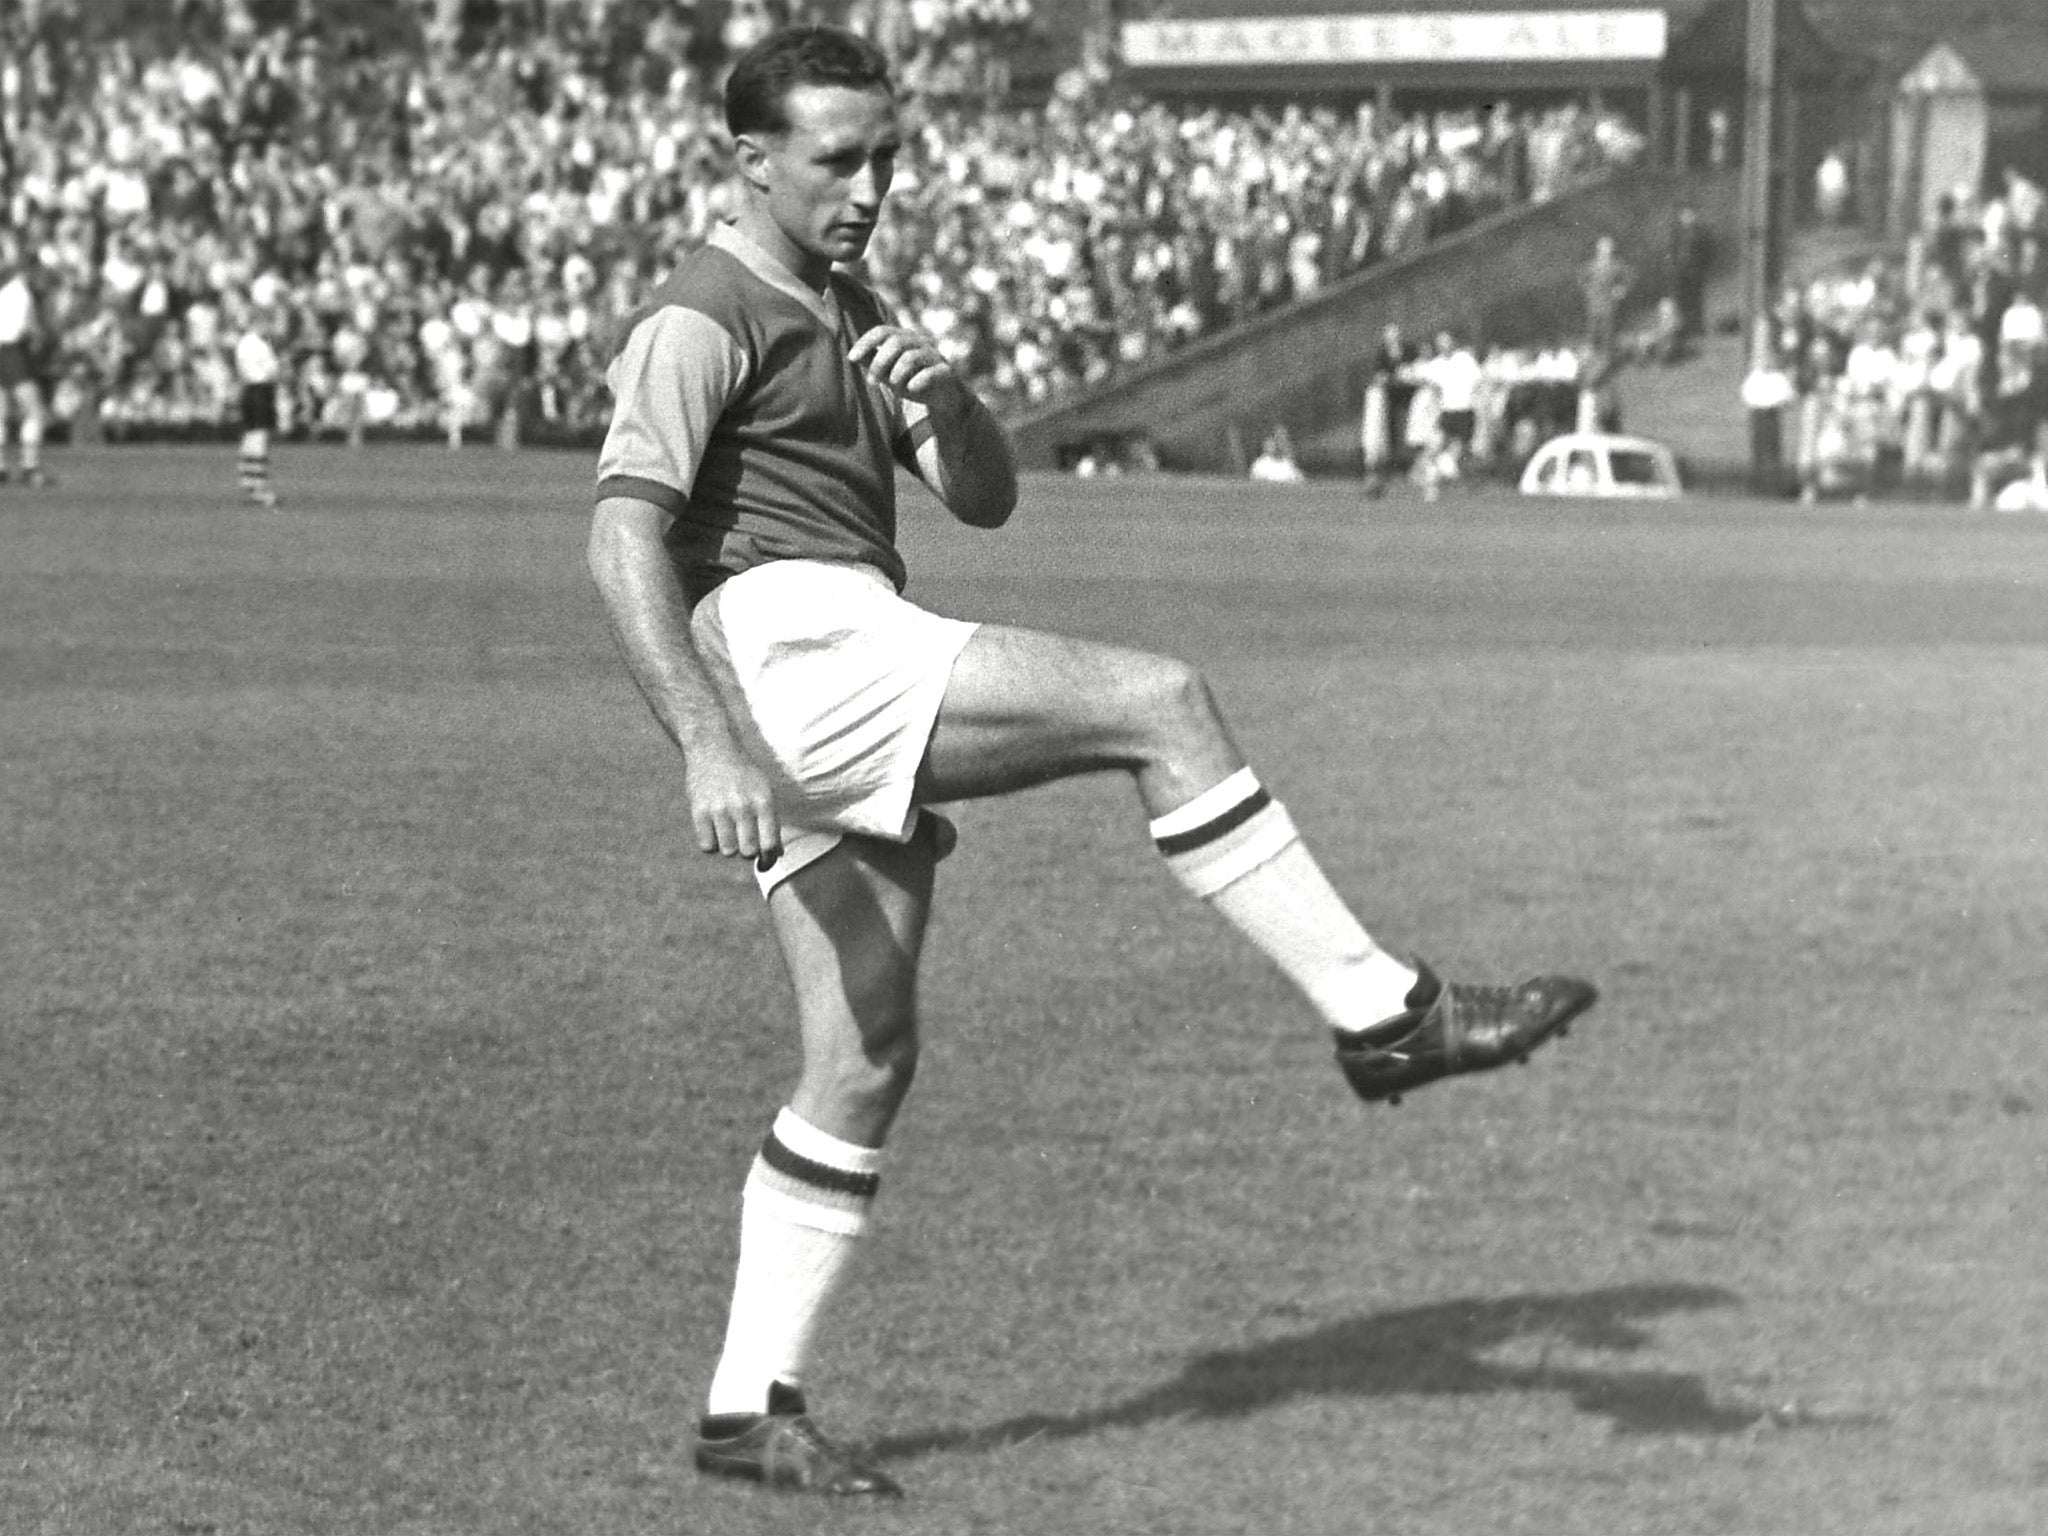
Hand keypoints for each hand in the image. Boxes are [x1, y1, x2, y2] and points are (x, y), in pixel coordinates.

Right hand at [682, 739, 782, 864]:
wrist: (713, 748)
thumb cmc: (744, 774)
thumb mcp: (765, 791)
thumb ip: (772, 823)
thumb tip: (775, 855)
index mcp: (764, 801)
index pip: (769, 844)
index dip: (767, 859)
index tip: (763, 862)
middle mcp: (742, 805)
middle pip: (747, 851)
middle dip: (747, 851)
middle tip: (743, 840)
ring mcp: (719, 808)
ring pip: (727, 851)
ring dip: (729, 846)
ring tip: (728, 831)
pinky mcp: (698, 810)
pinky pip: (707, 846)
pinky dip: (711, 843)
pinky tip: (714, 829)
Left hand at [849, 323, 964, 408]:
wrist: (944, 400)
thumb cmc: (913, 383)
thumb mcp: (889, 375)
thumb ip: (874, 364)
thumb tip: (852, 356)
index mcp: (905, 339)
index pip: (883, 331)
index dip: (866, 342)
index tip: (851, 357)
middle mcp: (920, 342)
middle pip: (896, 342)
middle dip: (879, 363)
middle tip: (872, 382)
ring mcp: (935, 356)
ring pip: (911, 357)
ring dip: (896, 374)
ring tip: (894, 390)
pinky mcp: (946, 372)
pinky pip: (931, 373)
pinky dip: (918, 381)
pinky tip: (911, 389)